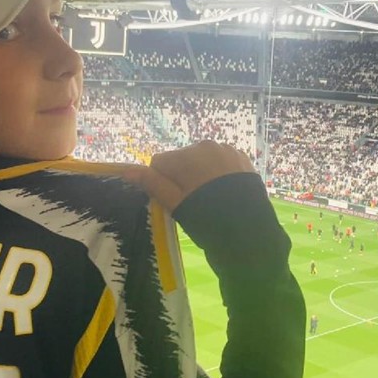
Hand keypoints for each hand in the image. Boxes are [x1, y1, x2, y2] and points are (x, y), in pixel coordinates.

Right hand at [121, 141, 254, 210]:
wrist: (251, 232)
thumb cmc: (207, 219)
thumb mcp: (176, 204)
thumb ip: (152, 184)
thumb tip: (127, 171)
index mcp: (187, 155)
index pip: (160, 163)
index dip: (162, 183)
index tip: (174, 201)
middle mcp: (207, 145)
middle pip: (182, 160)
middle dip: (182, 178)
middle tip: (195, 203)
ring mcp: (228, 150)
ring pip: (202, 161)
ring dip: (201, 175)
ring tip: (212, 200)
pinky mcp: (243, 159)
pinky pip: (221, 163)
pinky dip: (219, 175)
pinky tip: (226, 194)